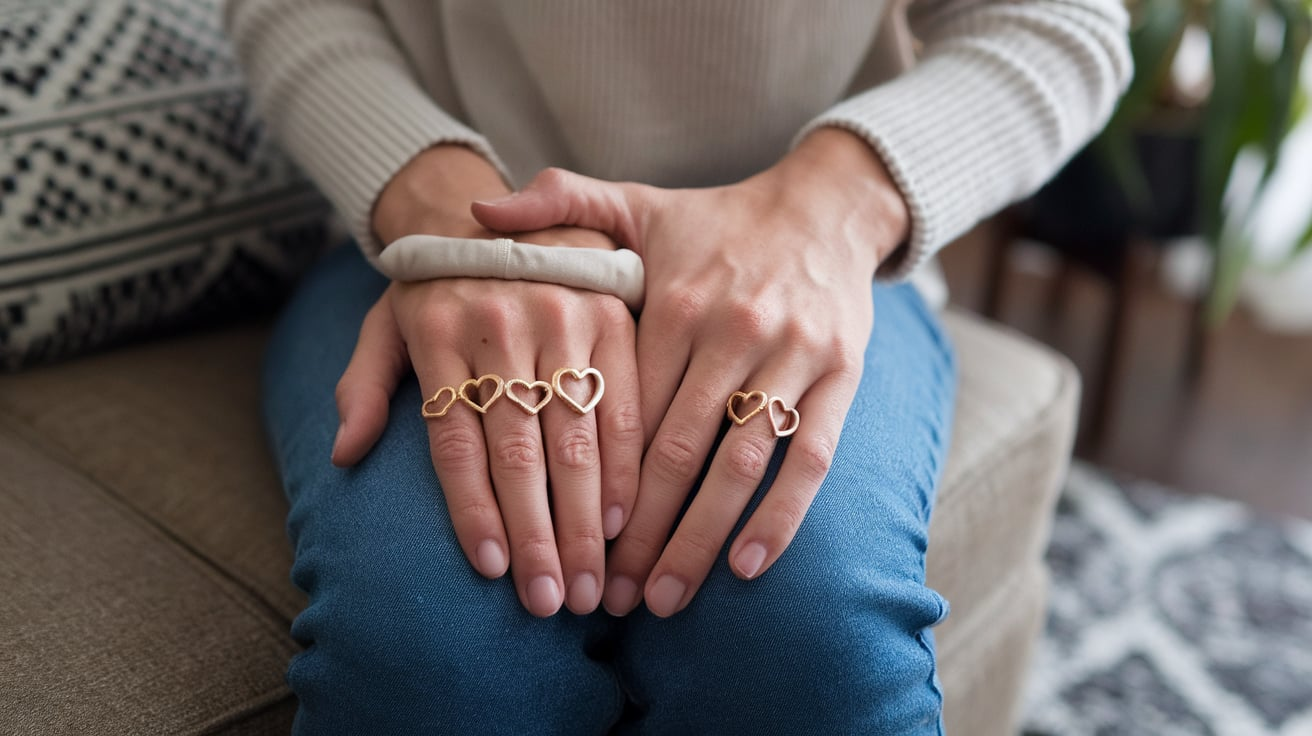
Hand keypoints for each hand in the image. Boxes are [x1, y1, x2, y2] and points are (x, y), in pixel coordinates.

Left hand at [333, 146, 643, 616]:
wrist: (486, 200)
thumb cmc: (429, 282)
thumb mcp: (381, 320)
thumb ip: (362, 384)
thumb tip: (346, 454)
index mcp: (438, 330)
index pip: (458, 442)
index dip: (474, 511)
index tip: (492, 572)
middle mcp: (503, 325)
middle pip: (522, 452)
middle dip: (541, 536)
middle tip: (554, 604)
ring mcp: (564, 316)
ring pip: (577, 436)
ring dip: (587, 519)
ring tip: (593, 584)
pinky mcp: (612, 311)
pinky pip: (624, 399)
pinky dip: (625, 463)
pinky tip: (625, 517)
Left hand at [471, 128, 910, 616]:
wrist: (825, 207)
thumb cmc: (715, 221)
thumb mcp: (634, 203)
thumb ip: (557, 204)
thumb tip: (477, 212)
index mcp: (674, 302)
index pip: (622, 411)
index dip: (588, 480)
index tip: (557, 536)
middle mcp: (732, 330)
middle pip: (675, 450)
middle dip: (637, 531)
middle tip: (604, 594)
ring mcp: (791, 357)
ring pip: (738, 463)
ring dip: (698, 539)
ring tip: (661, 599)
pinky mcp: (841, 376)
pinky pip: (809, 458)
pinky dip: (779, 516)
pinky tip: (745, 566)